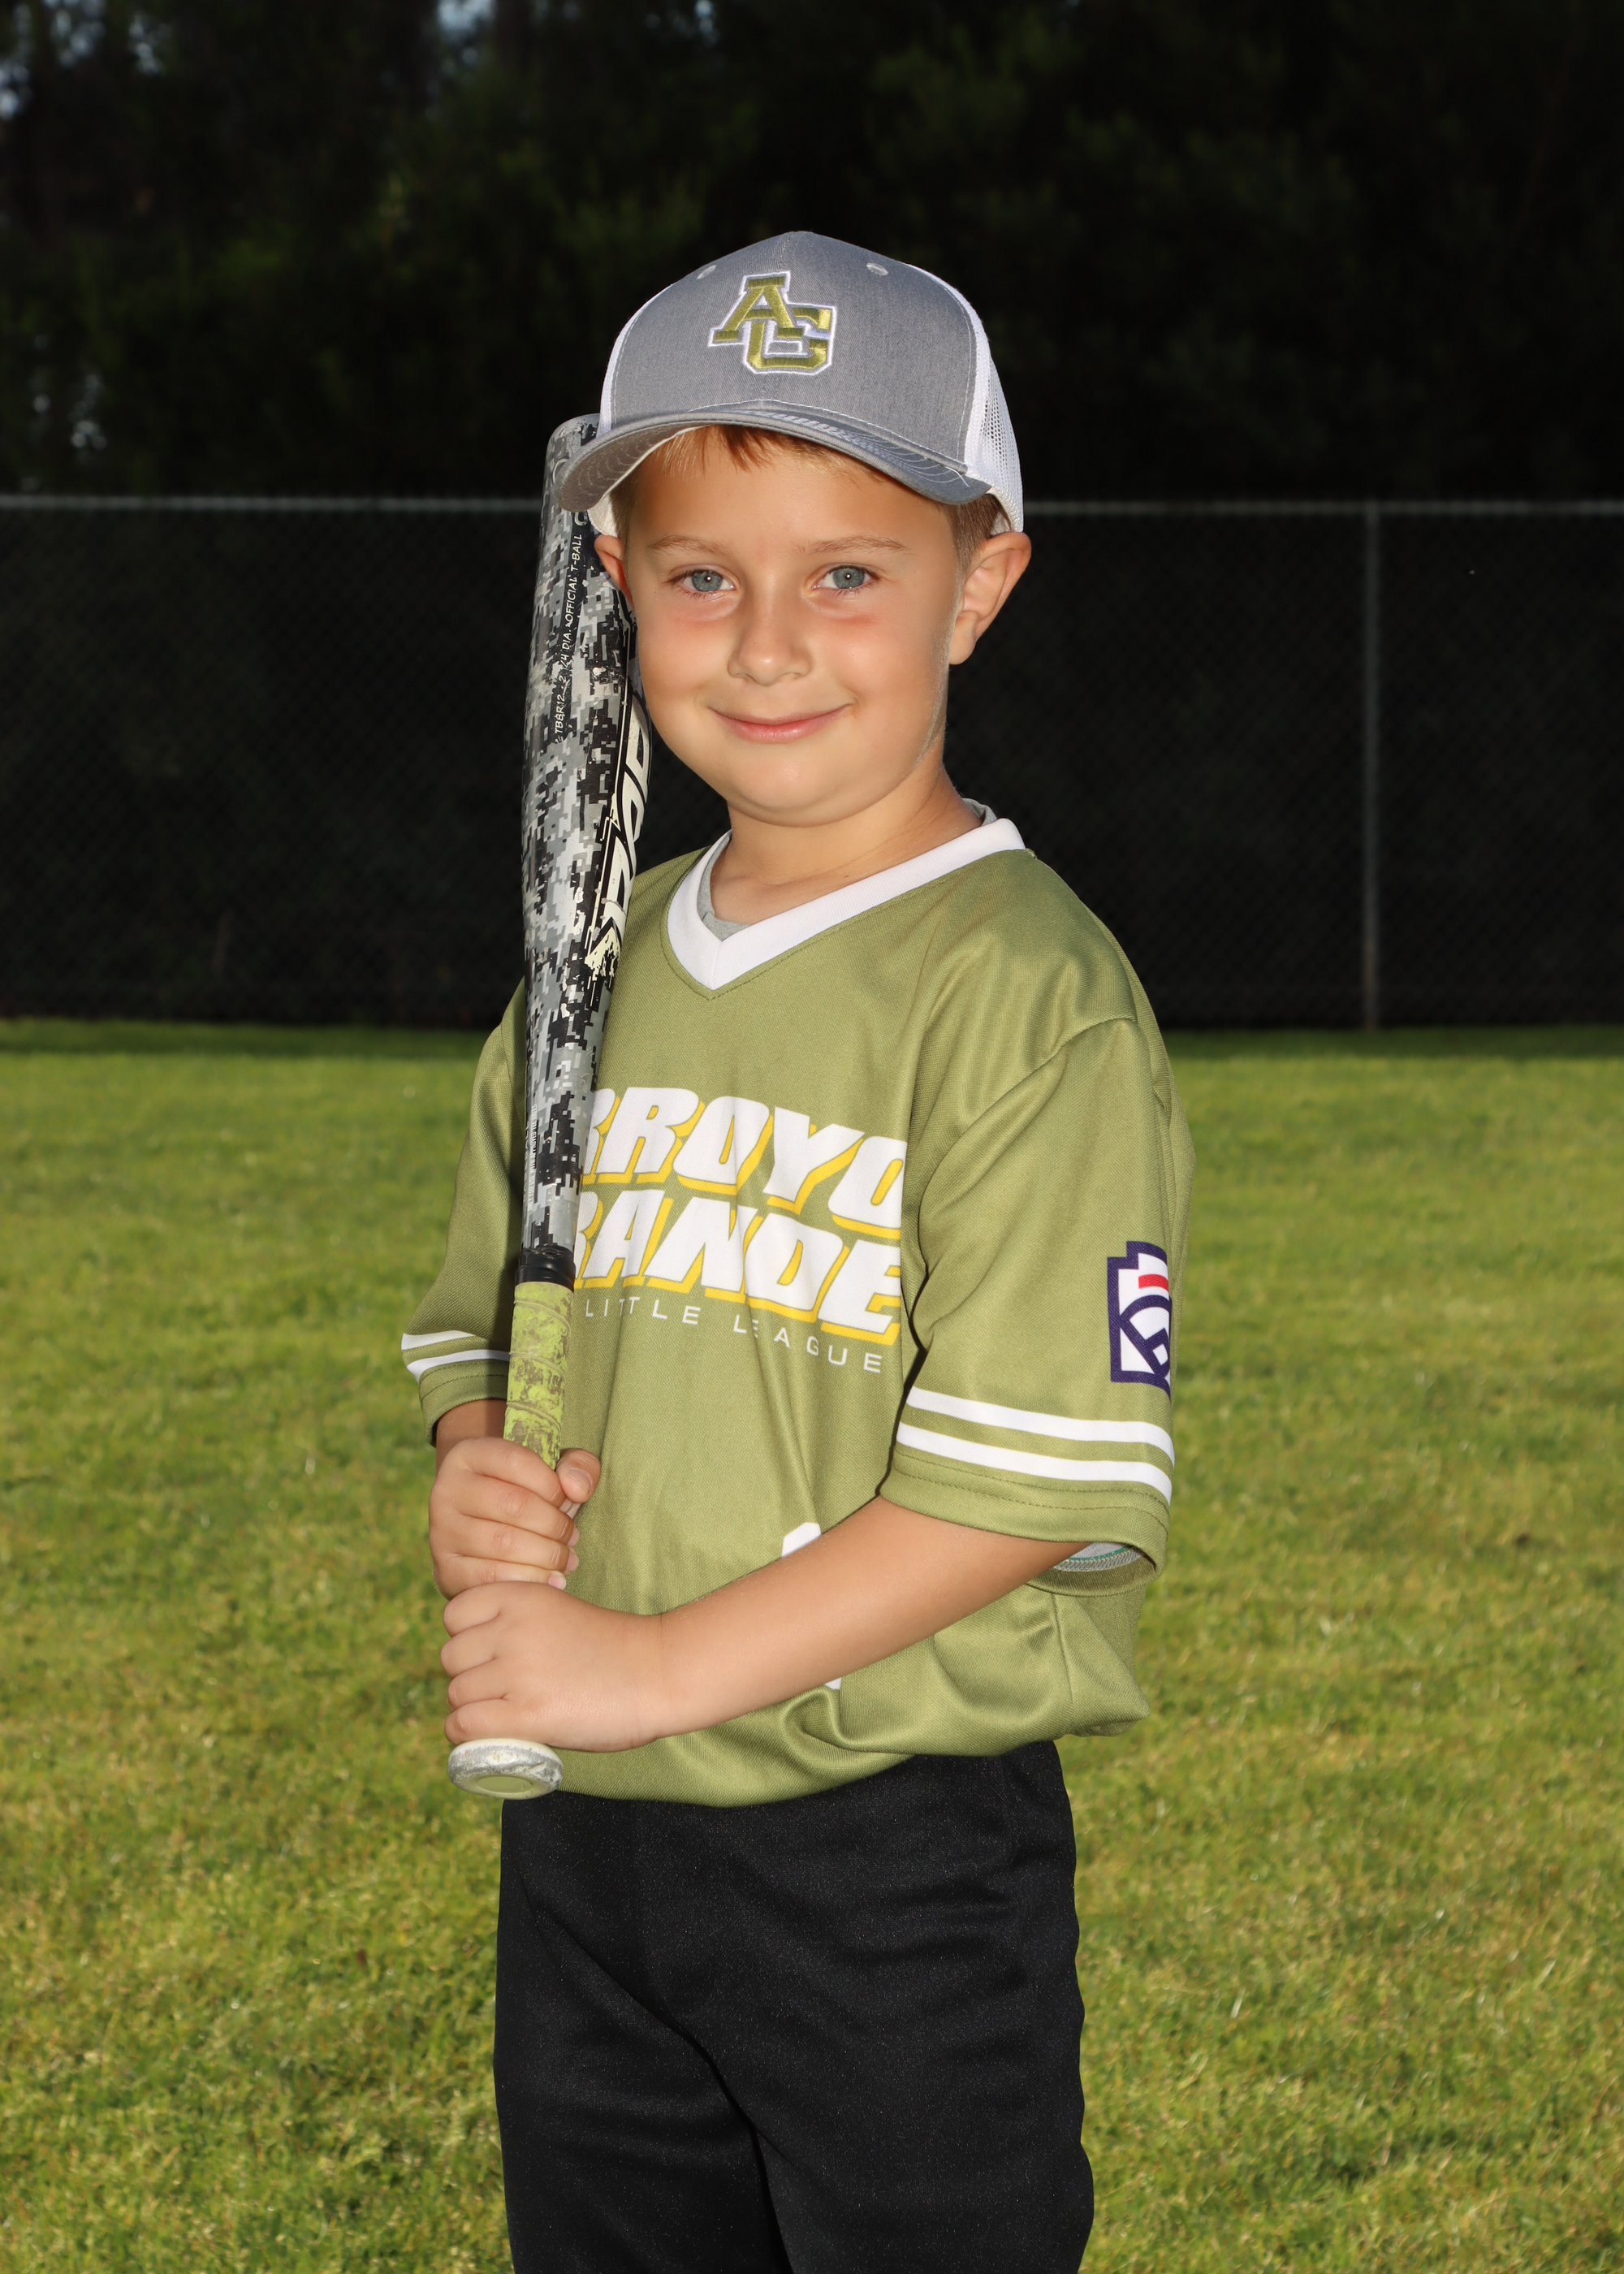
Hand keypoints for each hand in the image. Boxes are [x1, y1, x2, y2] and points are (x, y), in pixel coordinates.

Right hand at [428, 1435, 600, 1599]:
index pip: (516, 1461)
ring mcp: (442, 1531)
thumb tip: (577, 1489)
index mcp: (468, 1454)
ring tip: (565, 1558)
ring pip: (505, 1543)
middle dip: (555, 1525)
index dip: (552, 1484)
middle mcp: (446, 1489)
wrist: (486, 1537)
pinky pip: (492, 1578)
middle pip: (514, 1504)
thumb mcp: (553, 1471)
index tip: (568, 1501)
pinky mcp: (446, 1570)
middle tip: (572, 1537)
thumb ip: (578, 1466)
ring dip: (548, 1555)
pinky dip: (531, 1580)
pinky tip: (551, 1579)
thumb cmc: (528, 1497)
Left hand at [442, 1584, 665, 1753]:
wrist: (659, 1672)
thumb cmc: (611, 1647)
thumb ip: (516, 1621)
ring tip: (502, 1714)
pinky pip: (464, 1725)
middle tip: (499, 1690)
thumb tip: (473, 1652)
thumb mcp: (557, 1610)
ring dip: (472, 1709)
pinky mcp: (528, 1714)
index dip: (466, 1639)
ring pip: (457, 1695)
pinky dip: (467, 1735)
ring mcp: (519, 1671)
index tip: (490, 1655)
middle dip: (469, 1676)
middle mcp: (513, 1629)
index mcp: (521, 1596)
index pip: (454, 1616)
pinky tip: (488, 1735)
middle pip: (451, 1658)